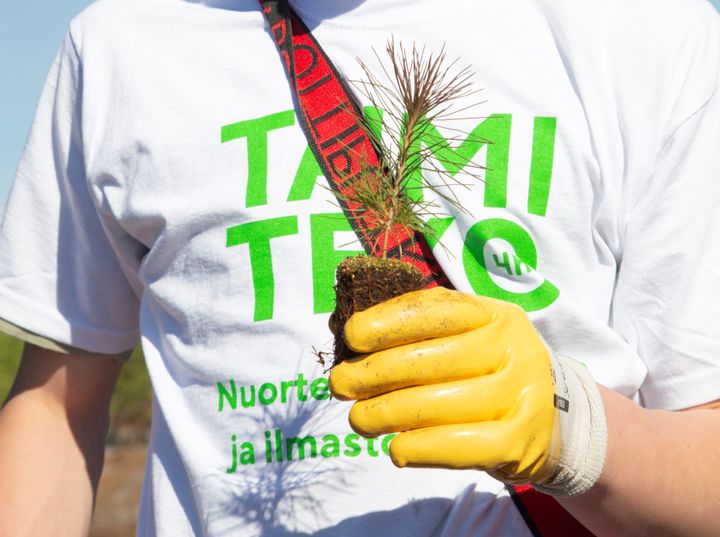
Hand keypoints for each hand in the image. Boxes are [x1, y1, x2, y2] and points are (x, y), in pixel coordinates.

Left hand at [329, 287, 606, 493]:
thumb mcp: (472, 335)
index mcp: (495, 315)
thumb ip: (424, 329)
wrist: (555, 417)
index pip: (434, 311)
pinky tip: (395, 448)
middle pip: (426, 361)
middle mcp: (512, 349)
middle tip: (339, 384)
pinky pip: (454, 446)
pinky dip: (416, 448)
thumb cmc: (492, 370)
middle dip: (372, 374)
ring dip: (383, 414)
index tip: (351, 337)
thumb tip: (355, 336)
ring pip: (433, 405)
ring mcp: (519, 395)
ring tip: (358, 418)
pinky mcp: (518, 441)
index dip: (386, 322)